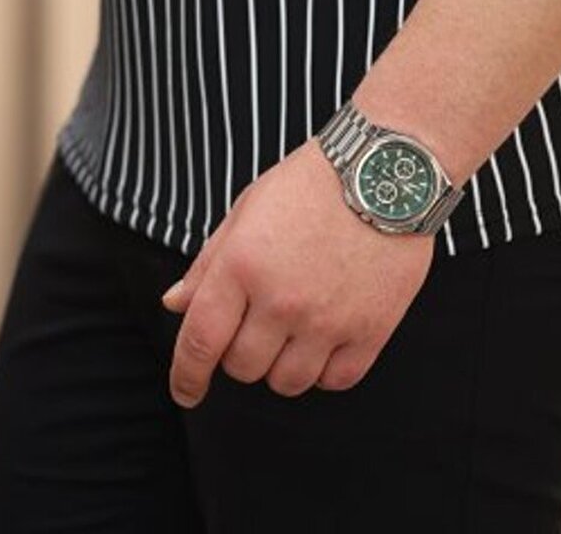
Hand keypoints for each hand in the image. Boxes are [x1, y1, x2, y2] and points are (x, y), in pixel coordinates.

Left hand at [159, 138, 434, 404]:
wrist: (385, 169)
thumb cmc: (312, 183)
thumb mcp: (248, 207)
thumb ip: (208, 262)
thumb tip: (175, 304)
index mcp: (243, 264)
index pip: (200, 341)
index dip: (186, 377)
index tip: (186, 391)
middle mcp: (282, 299)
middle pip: (243, 368)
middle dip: (239, 353)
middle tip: (256, 324)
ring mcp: (328, 319)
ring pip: (287, 382)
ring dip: (281, 364)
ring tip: (293, 329)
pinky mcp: (370, 330)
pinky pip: (335, 381)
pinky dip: (324, 370)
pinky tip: (325, 339)